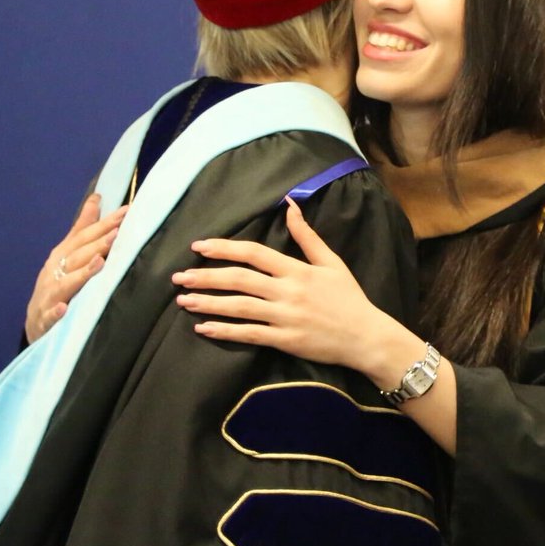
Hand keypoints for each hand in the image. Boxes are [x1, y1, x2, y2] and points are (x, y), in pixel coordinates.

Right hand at [25, 194, 126, 342]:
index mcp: (63, 255)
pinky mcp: (46, 318)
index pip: (85, 237)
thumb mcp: (68, 252)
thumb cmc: (57, 281)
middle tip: (117, 233)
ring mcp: (50, 294)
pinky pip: (51, 315)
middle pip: (78, 256)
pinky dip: (56, 312)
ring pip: (66, 283)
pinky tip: (64, 308)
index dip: (104, 224)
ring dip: (82, 273)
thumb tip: (96, 198)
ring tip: (99, 262)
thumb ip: (83, 227)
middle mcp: (55, 272)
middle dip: (97, 244)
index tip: (126, 212)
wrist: (36, 320)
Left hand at [173, 198, 417, 380]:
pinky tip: (203, 328)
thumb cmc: (349, 298)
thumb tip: (290, 204)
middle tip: (179, 276)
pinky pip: (249, 334)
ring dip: (208, 303)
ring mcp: (285, 317)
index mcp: (297, 270)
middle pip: (239, 279)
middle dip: (206, 276)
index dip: (224, 248)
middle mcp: (288, 291)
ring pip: (239, 307)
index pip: (254, 253)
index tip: (199, 247)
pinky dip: (224, 331)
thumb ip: (307, 235)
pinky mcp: (285, 341)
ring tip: (183, 300)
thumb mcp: (331, 261)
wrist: (366, 336)